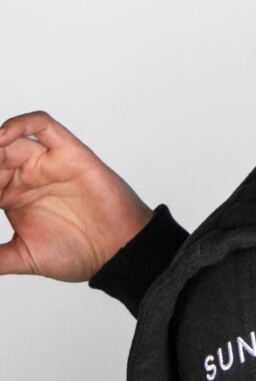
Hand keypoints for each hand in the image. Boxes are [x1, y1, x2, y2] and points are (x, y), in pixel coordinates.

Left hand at [0, 110, 153, 280]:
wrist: (119, 253)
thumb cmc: (81, 254)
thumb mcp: (26, 257)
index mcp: (10, 196)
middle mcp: (25, 175)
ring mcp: (45, 162)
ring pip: (9, 139)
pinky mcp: (67, 152)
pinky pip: (42, 125)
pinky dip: (20, 123)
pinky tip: (2, 136)